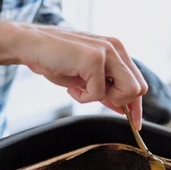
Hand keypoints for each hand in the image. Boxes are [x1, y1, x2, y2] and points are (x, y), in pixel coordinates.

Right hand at [0, 22, 147, 129]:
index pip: (138, 82)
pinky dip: (83, 97)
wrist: (32, 46)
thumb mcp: (86, 78)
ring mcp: (107, 52)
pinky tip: (72, 86)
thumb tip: (123, 108)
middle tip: (95, 96)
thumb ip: (106, 89)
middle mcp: (116, 48)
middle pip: (138, 89)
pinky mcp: (95, 59)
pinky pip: (99, 93)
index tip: (135, 123)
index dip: (137, 106)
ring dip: (103, 98)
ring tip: (82, 89)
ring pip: (127, 91)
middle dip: (119, 102)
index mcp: (116, 50)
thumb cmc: (55, 60)